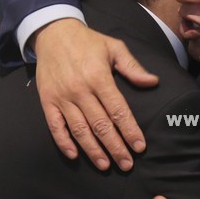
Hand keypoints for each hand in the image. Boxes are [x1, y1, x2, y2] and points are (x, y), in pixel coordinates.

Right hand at [33, 19, 157, 170]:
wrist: (53, 33)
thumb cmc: (88, 42)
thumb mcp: (114, 47)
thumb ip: (133, 67)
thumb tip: (152, 82)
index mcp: (99, 77)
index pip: (118, 110)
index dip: (130, 130)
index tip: (139, 147)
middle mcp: (80, 90)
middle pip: (100, 125)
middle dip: (115, 147)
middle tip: (126, 164)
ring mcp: (62, 97)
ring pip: (79, 130)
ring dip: (93, 150)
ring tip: (106, 165)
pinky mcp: (48, 101)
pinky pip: (55, 126)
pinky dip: (64, 142)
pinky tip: (74, 156)